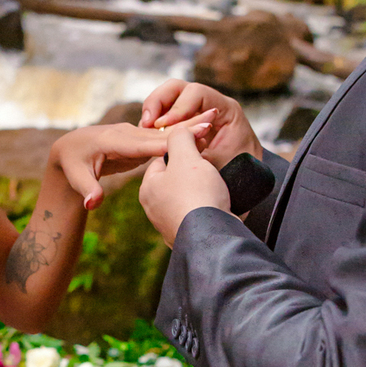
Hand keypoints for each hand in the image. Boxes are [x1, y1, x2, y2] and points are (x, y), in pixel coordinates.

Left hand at [52, 112, 215, 209]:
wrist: (69, 149)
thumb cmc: (72, 165)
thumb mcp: (76, 178)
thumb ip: (87, 189)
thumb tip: (93, 203)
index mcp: (114, 140)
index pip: (146, 142)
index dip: (170, 139)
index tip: (190, 134)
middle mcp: (127, 133)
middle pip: (161, 132)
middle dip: (187, 124)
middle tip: (214, 116)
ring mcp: (133, 135)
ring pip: (164, 133)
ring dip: (188, 126)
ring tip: (214, 118)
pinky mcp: (138, 141)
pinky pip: (161, 139)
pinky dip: (180, 135)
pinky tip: (200, 133)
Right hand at [139, 80, 260, 166]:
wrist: (250, 176)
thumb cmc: (241, 170)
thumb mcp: (222, 163)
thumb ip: (199, 155)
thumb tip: (172, 151)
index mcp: (225, 109)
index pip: (196, 93)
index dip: (178, 107)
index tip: (163, 126)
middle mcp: (210, 104)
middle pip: (177, 88)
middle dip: (158, 102)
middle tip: (147, 123)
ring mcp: (196, 110)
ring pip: (167, 97)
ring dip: (153, 110)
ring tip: (144, 129)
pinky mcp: (185, 121)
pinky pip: (165, 113)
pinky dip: (155, 120)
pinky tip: (148, 135)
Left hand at [140, 123, 231, 245]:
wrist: (213, 236)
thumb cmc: (196, 195)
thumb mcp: (186, 156)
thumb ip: (180, 137)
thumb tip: (180, 131)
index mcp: (148, 189)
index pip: (162, 159)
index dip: (183, 148)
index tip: (200, 146)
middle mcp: (155, 208)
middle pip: (176, 177)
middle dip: (193, 169)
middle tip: (208, 166)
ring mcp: (171, 223)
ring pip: (188, 194)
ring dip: (203, 187)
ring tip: (215, 184)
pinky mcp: (188, 234)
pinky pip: (198, 211)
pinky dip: (208, 204)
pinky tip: (217, 202)